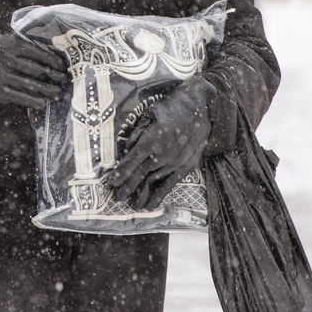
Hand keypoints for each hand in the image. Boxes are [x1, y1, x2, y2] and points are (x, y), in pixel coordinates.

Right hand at [0, 30, 66, 108]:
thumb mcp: (4, 39)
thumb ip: (23, 44)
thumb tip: (50, 54)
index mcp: (11, 43)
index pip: (38, 53)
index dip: (53, 61)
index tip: (63, 66)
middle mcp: (6, 58)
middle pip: (37, 70)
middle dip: (54, 77)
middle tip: (64, 82)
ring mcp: (0, 75)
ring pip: (29, 85)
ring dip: (47, 91)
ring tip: (57, 94)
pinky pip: (18, 97)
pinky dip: (32, 101)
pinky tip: (42, 103)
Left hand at [108, 80, 216, 210]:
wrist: (200, 106)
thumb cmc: (171, 107)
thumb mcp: (149, 114)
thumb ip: (137, 133)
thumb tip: (127, 149)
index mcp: (151, 140)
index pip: (131, 161)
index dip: (120, 173)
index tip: (111, 183)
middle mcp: (163, 154)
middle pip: (140, 175)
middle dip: (127, 187)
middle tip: (117, 197)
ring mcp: (175, 162)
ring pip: (154, 182)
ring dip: (141, 194)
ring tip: (131, 205)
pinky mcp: (186, 165)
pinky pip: (171, 183)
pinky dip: (160, 195)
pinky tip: (151, 205)